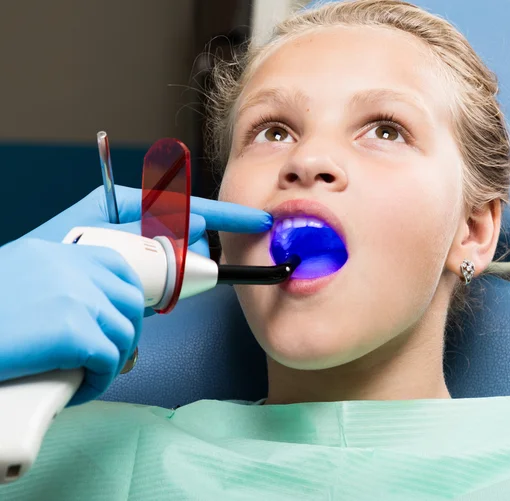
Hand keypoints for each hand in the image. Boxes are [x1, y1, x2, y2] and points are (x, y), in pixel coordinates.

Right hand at [0, 238, 144, 405]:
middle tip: (110, 355)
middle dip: (128, 331)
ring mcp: (76, 296)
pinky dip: (100, 381)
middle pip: (129, 299)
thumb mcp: (11, 281)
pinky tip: (79, 390)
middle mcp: (69, 268)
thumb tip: (78, 307)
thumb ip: (46, 283)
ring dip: (112, 361)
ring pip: (122, 333)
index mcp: (53, 253)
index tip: (123, 317)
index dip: (128, 294)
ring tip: (88, 377)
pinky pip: (109, 360)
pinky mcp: (74, 331)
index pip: (115, 264)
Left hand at [24, 185, 272, 315]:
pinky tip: (145, 296)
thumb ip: (152, 225)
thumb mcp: (102, 232)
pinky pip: (164, 281)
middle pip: (189, 234)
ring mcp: (137, 251)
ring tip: (145, 286)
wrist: (23, 300)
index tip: (257, 222)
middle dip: (190, 251)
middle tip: (167, 269)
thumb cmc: (54, 253)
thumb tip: (196, 222)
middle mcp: (135, 225)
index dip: (227, 215)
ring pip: (179, 260)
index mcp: (126, 204)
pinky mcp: (135, 275)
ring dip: (173, 275)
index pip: (189, 205)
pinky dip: (162, 291)